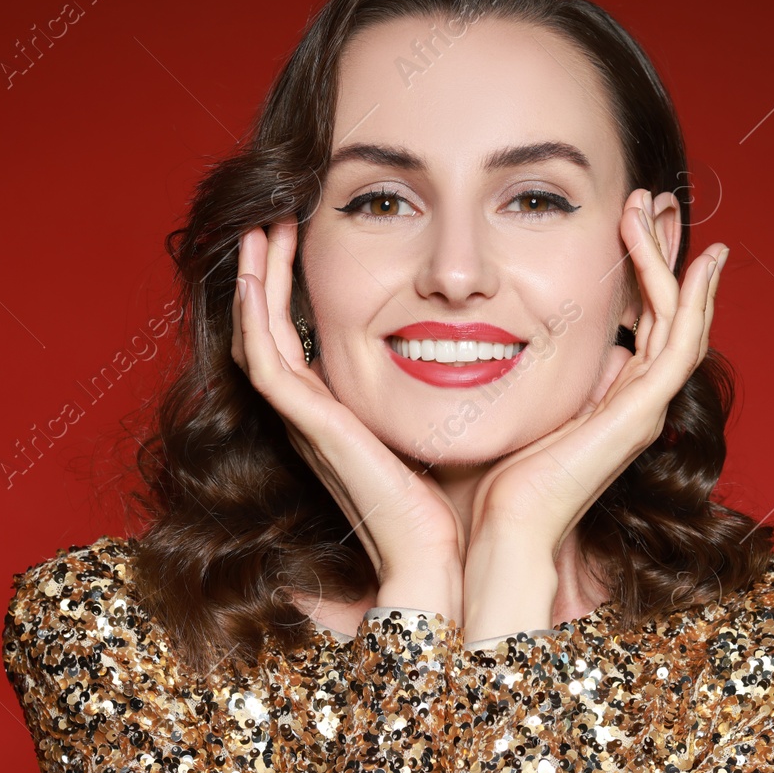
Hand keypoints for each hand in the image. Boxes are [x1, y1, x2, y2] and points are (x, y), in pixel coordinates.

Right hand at [231, 218, 464, 620]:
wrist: (447, 554)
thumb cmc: (463, 498)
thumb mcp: (459, 421)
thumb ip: (467, 383)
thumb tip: (517, 340)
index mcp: (344, 414)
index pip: (303, 339)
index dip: (297, 289)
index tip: (310, 235)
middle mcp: (316, 415)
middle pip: (269, 331)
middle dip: (269, 273)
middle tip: (275, 218)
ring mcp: (307, 420)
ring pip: (258, 336)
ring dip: (256, 280)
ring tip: (263, 227)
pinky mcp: (310, 425)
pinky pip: (265, 361)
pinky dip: (256, 314)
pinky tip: (259, 273)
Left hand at [461, 189, 727, 637]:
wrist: (503, 526)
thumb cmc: (498, 476)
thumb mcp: (521, 405)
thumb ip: (538, 374)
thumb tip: (521, 335)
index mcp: (613, 400)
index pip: (644, 323)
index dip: (644, 271)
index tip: (629, 222)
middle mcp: (638, 402)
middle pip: (671, 313)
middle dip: (663, 252)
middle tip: (651, 199)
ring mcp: (646, 408)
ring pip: (681, 320)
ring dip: (669, 261)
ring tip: (653, 208)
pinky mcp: (642, 414)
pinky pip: (678, 346)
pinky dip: (688, 302)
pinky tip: (688, 265)